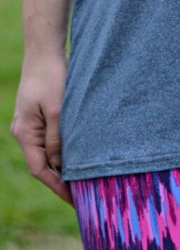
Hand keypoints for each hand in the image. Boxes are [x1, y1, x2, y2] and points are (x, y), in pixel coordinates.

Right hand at [11, 53, 73, 206]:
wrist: (45, 50)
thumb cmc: (51, 76)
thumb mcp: (58, 109)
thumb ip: (58, 139)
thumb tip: (61, 165)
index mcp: (25, 133)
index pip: (39, 169)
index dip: (57, 186)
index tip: (74, 199)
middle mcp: (24, 132)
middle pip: (42, 163)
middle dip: (61, 179)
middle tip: (84, 193)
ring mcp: (31, 124)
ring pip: (48, 151)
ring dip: (63, 165)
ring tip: (84, 178)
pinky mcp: (40, 115)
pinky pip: (51, 139)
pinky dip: (63, 149)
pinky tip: (78, 154)